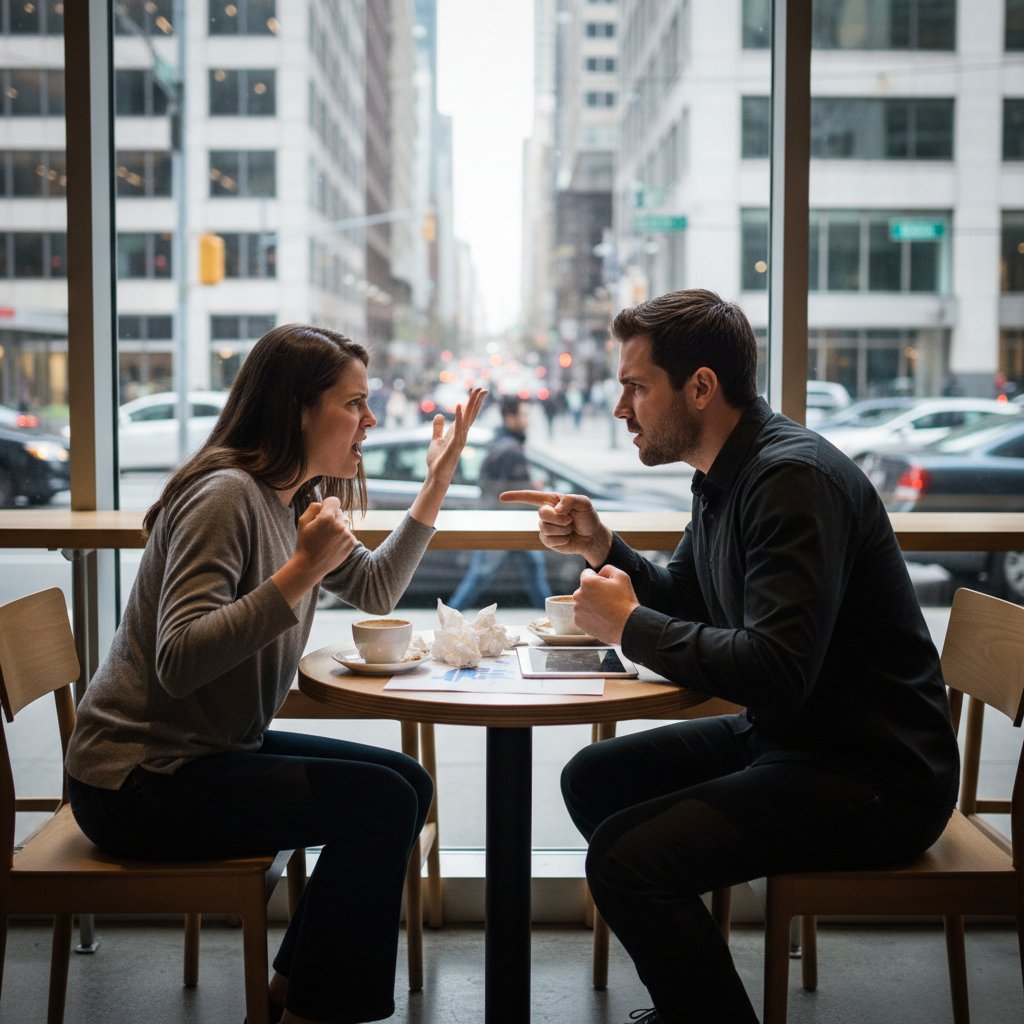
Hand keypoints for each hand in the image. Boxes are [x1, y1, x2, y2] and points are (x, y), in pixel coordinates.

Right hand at [274, 496, 357, 604]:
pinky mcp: (352, 543)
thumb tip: (323, 504)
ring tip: (326, 540)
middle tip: (321, 530)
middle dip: (331, 517)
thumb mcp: (302, 521)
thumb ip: (313, 507)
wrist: (310, 566)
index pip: (334, 501)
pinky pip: (348, 533)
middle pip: (339, 512)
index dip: (327, 504)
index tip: (323, 511)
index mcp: (327, 517)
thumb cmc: (304, 543)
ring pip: (343, 524)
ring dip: (337, 528)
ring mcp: (347, 534)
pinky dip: (341, 537)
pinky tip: (332, 545)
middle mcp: (340, 525)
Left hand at [409, 387, 486, 526]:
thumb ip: (438, 428)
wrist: (436, 474)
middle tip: (483, 388)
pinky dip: (459, 416)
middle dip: (476, 401)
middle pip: (471, 415)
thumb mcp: (435, 439)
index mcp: (458, 432)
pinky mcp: (455, 445)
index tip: (478, 391)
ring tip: (475, 392)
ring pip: (468, 419)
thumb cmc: (437, 459)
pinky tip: (459, 405)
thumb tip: (439, 415)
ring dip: (471, 405)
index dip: (473, 403)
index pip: (468, 415)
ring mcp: (460, 439)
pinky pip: (458, 428)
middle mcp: (462, 434)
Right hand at [498, 489, 612, 565]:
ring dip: (562, 530)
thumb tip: (555, 509)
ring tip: (570, 529)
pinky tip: (567, 538)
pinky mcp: (548, 540)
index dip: (515, 497)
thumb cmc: (588, 517)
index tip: (501, 498)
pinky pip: (549, 540)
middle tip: (570, 521)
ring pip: (546, 528)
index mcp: (551, 500)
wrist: (592, 537)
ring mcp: (545, 527)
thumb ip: (570, 500)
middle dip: (558, 518)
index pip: (530, 497)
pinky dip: (562, 539)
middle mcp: (546, 513)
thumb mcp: (584, 503)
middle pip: (542, 513)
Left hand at [573, 565, 638, 644]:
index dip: (598, 578)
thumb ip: (607, 568)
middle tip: (608, 599)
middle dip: (593, 591)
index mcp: (586, 582)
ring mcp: (577, 610)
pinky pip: (582, 614)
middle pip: (584, 589)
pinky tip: (601, 618)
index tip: (607, 586)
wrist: (627, 626)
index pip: (587, 573)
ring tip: (606, 610)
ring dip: (591, 603)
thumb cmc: (625, 600)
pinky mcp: (578, 622)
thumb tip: (599, 573)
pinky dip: (589, 615)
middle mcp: (578, 595)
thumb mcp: (621, 576)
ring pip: (583, 602)